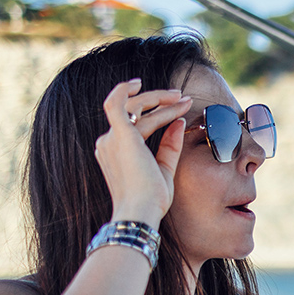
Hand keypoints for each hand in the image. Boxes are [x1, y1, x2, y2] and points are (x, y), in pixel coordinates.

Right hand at [96, 79, 192, 226]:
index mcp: (117, 152)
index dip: (160, 113)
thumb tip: (180, 122)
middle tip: (182, 97)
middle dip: (160, 101)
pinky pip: (116, 103)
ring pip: (135, 107)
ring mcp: (113, 139)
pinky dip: (123, 90)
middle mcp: (110, 143)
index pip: (138, 124)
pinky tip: (137, 83)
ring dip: (158, 99)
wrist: (142, 211)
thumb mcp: (165, 169)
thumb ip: (170, 145)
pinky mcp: (120, 135)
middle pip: (136, 112)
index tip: (180, 108)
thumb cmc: (152, 199)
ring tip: (180, 97)